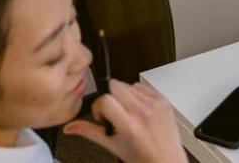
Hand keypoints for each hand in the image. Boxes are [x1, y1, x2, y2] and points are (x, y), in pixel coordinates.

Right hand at [63, 80, 187, 162]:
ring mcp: (156, 105)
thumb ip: (90, 132)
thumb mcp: (113, 146)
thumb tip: (70, 128)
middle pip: (115, 86)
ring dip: (124, 97)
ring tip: (129, 115)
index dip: (98, 106)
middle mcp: (144, 113)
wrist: (168, 162)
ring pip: (128, 85)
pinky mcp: (164, 100)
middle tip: (115, 115)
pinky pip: (142, 87)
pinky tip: (139, 112)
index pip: (105, 99)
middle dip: (110, 99)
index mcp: (130, 126)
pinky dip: (137, 96)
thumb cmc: (143, 159)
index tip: (102, 116)